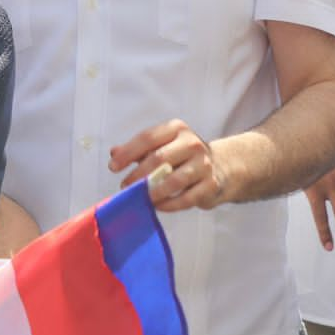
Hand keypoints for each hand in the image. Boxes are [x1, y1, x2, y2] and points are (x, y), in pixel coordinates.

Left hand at [110, 119, 228, 211]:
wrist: (221, 167)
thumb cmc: (182, 156)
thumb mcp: (162, 145)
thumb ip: (138, 150)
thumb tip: (114, 153)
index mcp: (176, 129)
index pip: (148, 138)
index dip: (128, 153)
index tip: (113, 167)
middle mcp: (192, 143)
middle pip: (159, 159)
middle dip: (138, 175)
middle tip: (125, 186)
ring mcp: (204, 164)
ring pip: (173, 181)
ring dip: (152, 192)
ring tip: (140, 197)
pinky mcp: (210, 185)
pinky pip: (185, 199)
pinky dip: (168, 204)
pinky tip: (157, 205)